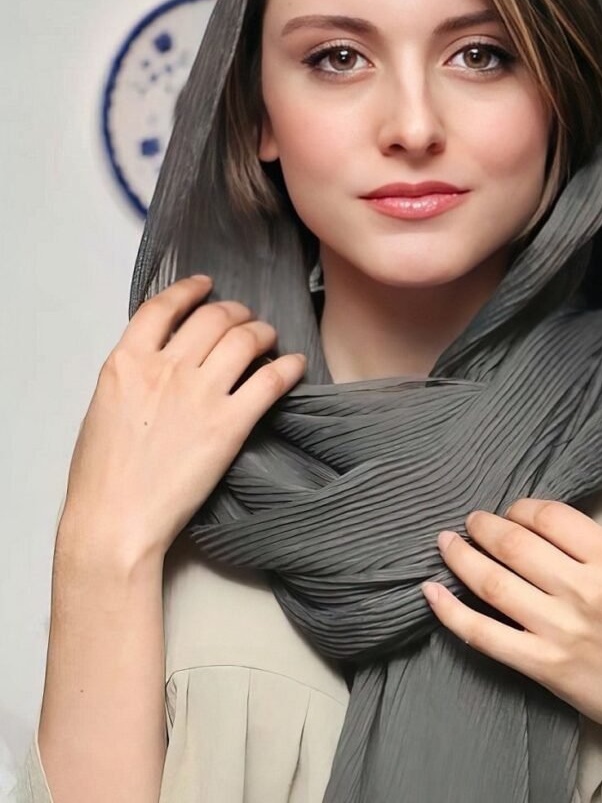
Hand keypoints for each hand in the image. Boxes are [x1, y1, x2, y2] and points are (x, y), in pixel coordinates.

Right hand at [59, 275, 305, 566]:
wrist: (115, 521)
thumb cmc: (102, 475)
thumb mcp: (103, 407)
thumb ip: (133, 374)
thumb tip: (161, 359)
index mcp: (126, 362)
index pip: (164, 306)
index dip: (191, 289)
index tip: (206, 286)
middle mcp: (166, 368)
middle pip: (213, 317)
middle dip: (235, 311)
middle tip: (245, 318)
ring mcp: (200, 394)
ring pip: (244, 340)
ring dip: (262, 332)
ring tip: (268, 338)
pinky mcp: (230, 424)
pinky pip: (270, 380)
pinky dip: (287, 366)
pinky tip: (294, 364)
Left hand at [421, 499, 601, 767]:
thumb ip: (589, 548)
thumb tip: (533, 527)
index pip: (548, 515)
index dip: (519, 508)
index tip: (511, 511)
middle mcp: (586, 589)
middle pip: (514, 542)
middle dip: (483, 526)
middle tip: (471, 521)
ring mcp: (562, 630)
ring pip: (491, 581)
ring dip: (460, 556)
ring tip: (446, 543)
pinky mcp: (545, 667)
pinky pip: (483, 634)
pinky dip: (450, 611)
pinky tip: (431, 592)